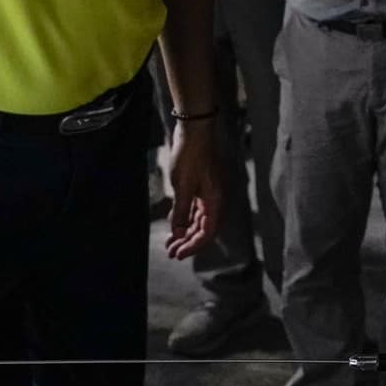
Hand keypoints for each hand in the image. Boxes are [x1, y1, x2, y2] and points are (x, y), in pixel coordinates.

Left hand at [161, 122, 221, 260]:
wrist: (195, 130)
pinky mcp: (202, 186)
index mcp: (215, 201)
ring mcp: (209, 193)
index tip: (177, 255)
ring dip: (185, 232)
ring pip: (199, 220)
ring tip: (170, 242)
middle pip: (204, 229)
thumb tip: (178, 233)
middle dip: (188, 242)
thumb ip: (181, 212)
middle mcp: (215, 200)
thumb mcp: (182, 186)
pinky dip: (185, 218)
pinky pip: (195, 209)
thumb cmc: (190, 156)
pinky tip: (173, 224)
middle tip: (171, 252)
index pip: (207, 233)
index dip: (193, 246)